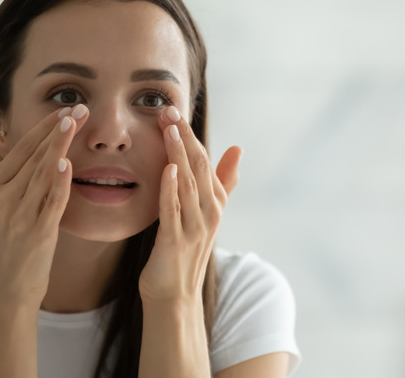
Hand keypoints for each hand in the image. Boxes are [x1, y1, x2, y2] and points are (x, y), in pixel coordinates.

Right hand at [0, 104, 88, 306]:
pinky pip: (51, 203)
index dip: (43, 128)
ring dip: (60, 146)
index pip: (20, 150)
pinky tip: (66, 164)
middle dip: (58, 130)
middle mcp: (4, 198)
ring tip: (75, 122)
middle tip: (81, 107)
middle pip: (34, 156)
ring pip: (43, 173)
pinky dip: (58, 183)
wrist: (4, 290)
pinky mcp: (39, 233)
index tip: (63, 109)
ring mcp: (21, 215)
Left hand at [138, 106, 242, 303]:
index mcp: (214, 202)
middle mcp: (208, 212)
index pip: (204, 160)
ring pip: (187, 184)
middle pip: (198, 167)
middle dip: (184, 137)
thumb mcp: (206, 212)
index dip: (190, 134)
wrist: (173, 295)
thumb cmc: (184, 251)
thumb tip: (238, 148)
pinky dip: (171, 189)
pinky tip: (166, 169)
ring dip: (178, 155)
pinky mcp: (175, 242)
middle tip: (168, 110)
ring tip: (169, 129)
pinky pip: (173, 210)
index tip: (173, 110)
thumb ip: (222, 181)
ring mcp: (194, 227)